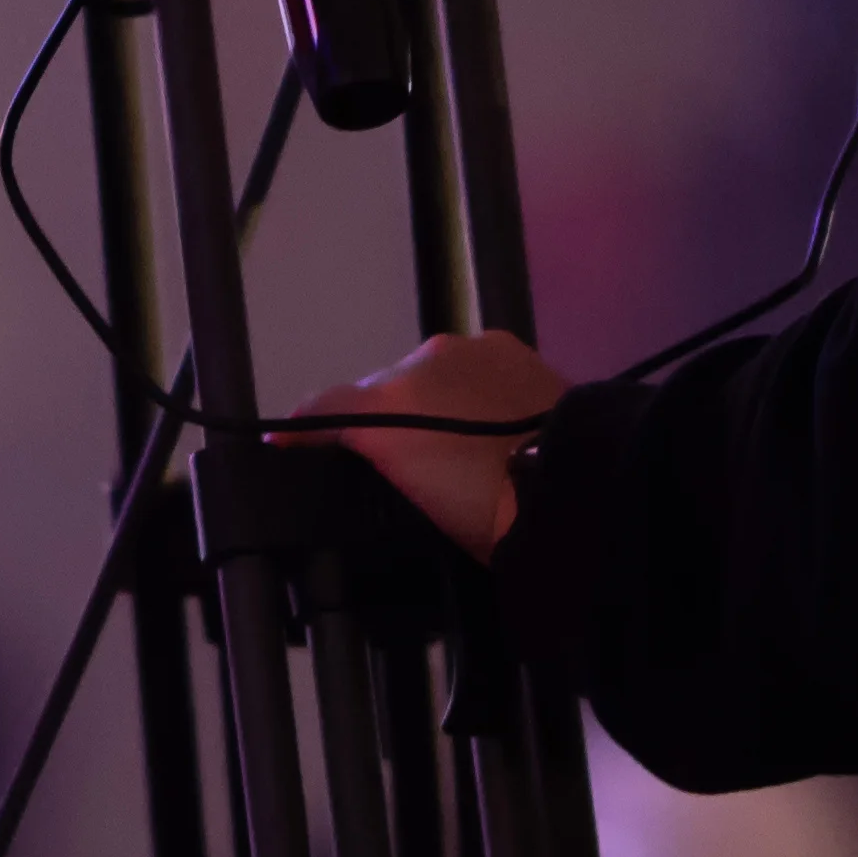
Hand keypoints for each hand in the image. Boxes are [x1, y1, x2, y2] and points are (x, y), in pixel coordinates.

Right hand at [288, 328, 568, 559]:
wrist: (569, 490)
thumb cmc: (484, 508)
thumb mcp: (414, 494)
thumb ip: (358, 444)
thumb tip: (299, 432)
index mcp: (392, 393)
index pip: (334, 404)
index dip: (312, 427)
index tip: (288, 443)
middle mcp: (426, 356)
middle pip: (391, 389)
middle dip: (394, 421)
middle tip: (412, 469)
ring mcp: (473, 349)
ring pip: (436, 375)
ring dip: (438, 402)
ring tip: (462, 448)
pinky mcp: (514, 348)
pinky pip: (479, 367)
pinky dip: (477, 391)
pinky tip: (495, 424)